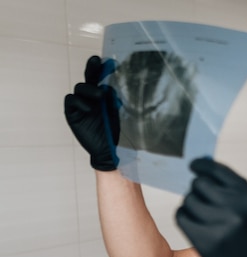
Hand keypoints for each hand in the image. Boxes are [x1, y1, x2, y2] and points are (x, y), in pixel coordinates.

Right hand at [64, 56, 119, 170]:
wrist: (108, 150)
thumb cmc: (116, 131)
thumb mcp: (120, 114)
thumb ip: (116, 100)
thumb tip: (112, 88)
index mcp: (104, 94)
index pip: (102, 77)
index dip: (104, 68)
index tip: (113, 62)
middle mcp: (91, 96)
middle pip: (89, 77)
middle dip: (92, 67)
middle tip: (96, 60)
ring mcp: (81, 104)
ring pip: (80, 88)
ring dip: (89, 89)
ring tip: (100, 95)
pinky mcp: (72, 113)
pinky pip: (71, 100)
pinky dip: (79, 102)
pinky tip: (89, 108)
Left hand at [176, 158, 246, 256]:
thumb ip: (231, 186)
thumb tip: (201, 166)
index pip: (216, 170)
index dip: (201, 165)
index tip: (193, 166)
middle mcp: (234, 207)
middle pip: (199, 184)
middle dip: (199, 189)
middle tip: (203, 198)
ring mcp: (219, 225)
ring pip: (188, 200)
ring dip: (191, 204)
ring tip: (202, 214)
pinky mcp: (205, 241)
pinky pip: (181, 216)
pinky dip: (184, 216)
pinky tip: (193, 222)